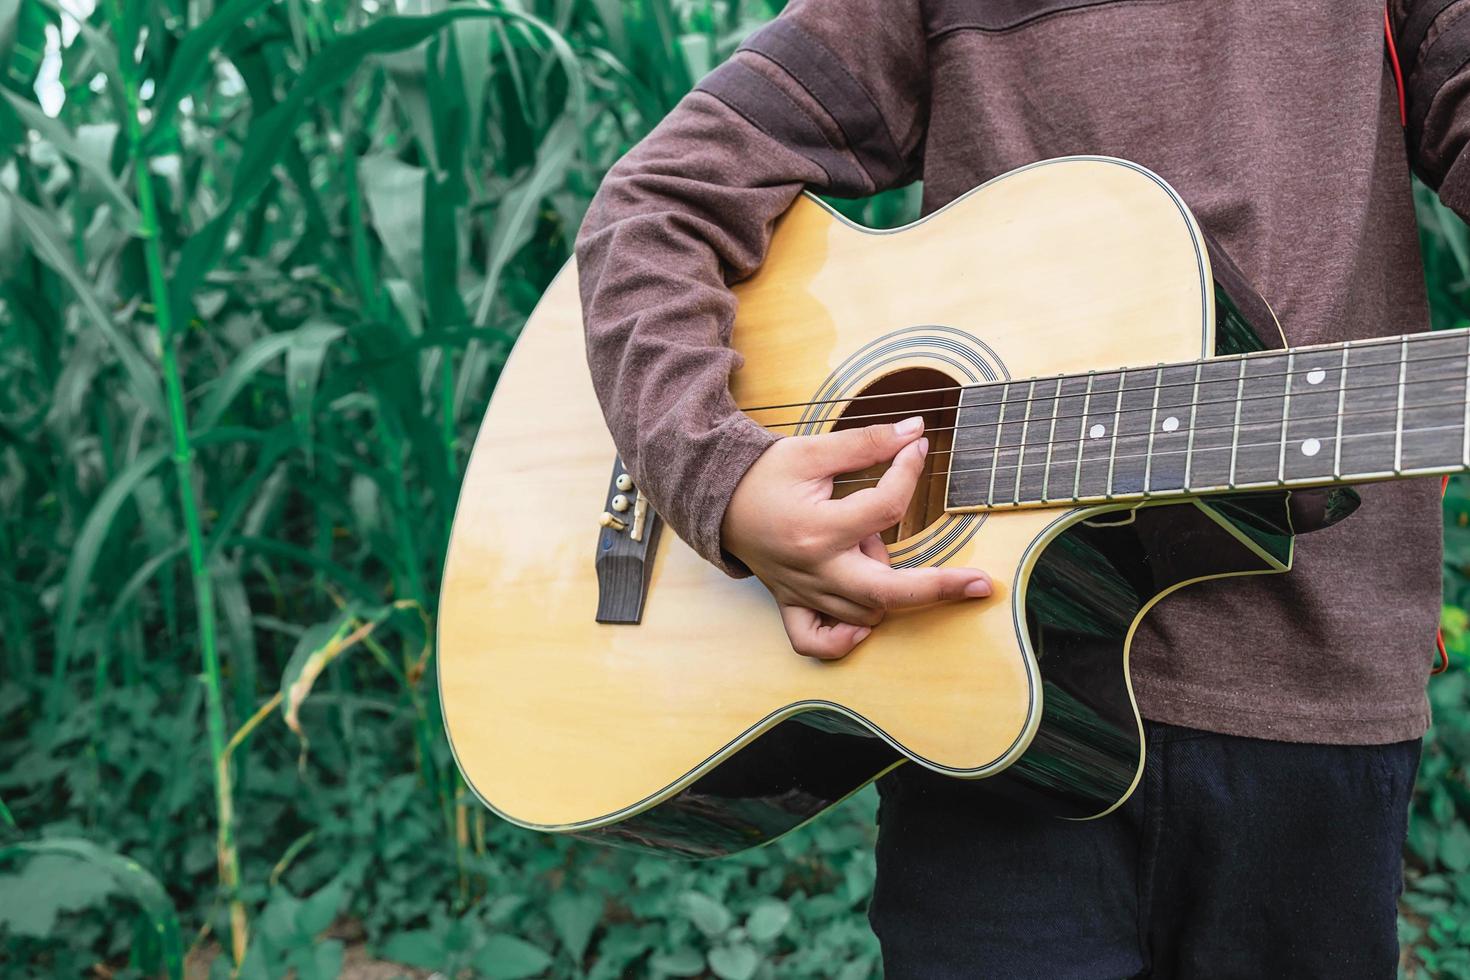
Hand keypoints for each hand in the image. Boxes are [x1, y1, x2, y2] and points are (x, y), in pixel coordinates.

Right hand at [722, 416, 992, 659]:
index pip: (885, 508)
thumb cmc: (765, 475)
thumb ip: (867, 443)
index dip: (909, 473)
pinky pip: (818, 641)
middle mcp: (815, 570)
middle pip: (888, 592)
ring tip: (869, 545)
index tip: (918, 450)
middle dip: (939, 587)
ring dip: (889, 587)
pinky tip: (864, 620)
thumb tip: (917, 431)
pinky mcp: (793, 604)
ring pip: (865, 613)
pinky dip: (844, 640)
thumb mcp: (814, 451)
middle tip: (981, 584)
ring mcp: (805, 593)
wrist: (717, 499)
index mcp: (818, 528)